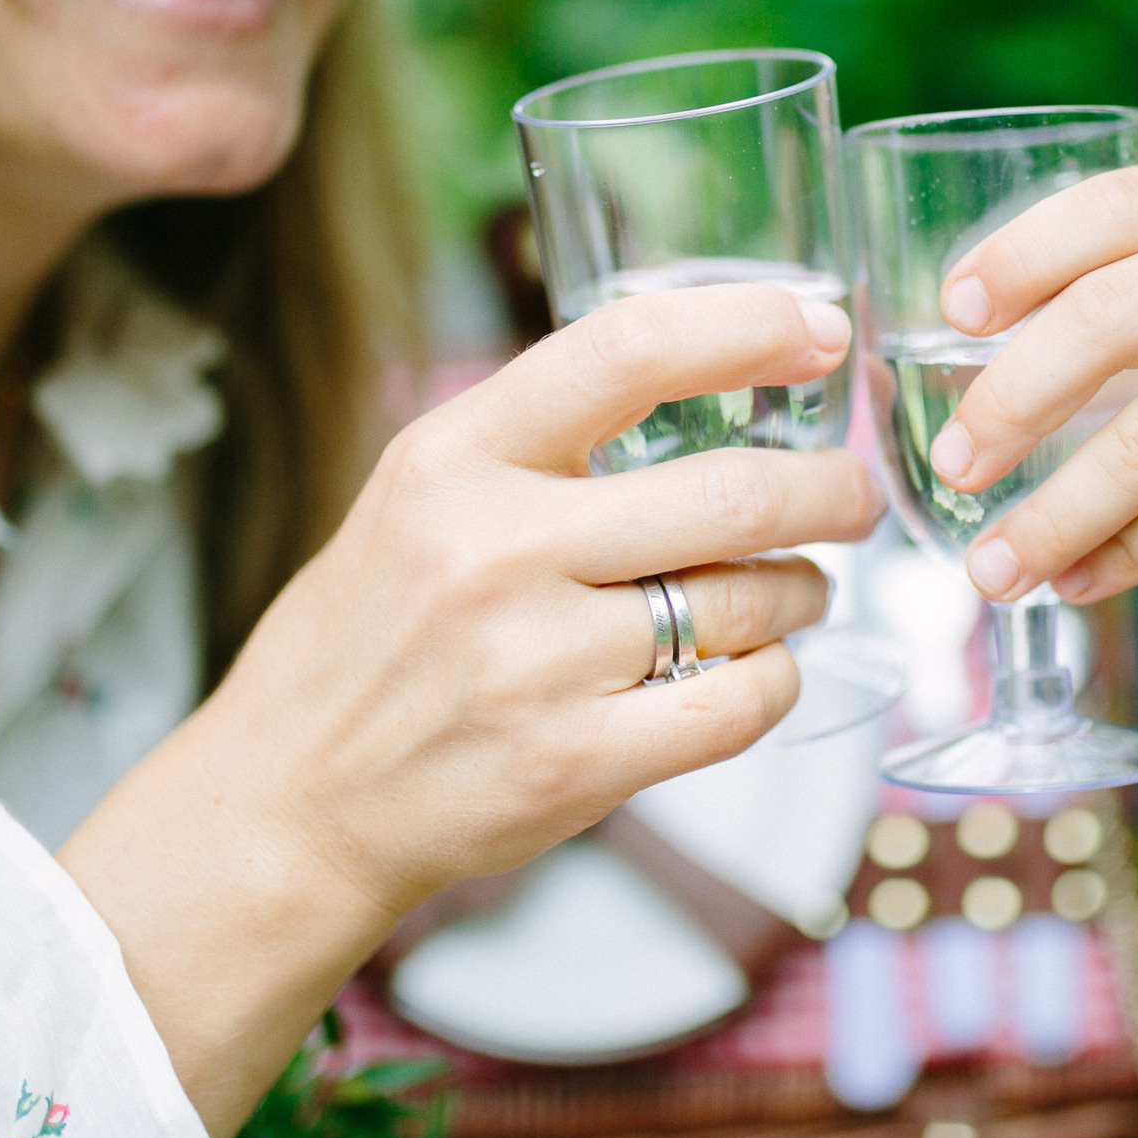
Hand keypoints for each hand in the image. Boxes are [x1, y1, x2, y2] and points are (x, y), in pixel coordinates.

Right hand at [62, 281, 883, 1134]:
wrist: (285, 808)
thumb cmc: (368, 644)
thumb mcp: (416, 500)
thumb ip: (539, 444)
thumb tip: (711, 381)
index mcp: (452, 456)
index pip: (624, 350)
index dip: (744, 329)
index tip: (820, 330)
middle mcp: (492, 548)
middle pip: (731, 492)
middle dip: (827, 491)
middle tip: (851, 496)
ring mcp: (534, 661)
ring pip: (751, 601)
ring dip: (804, 592)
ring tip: (796, 592)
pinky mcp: (574, 762)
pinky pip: (741, 703)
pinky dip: (777, 680)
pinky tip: (760, 671)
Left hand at [925, 165, 1137, 604]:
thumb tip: (983, 355)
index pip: (1107, 209)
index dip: (1017, 257)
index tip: (951, 312)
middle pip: (1102, 327)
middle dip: (1008, 404)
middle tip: (953, 464)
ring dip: (1050, 517)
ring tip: (988, 568)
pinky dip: (1118, 559)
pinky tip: (1070, 581)